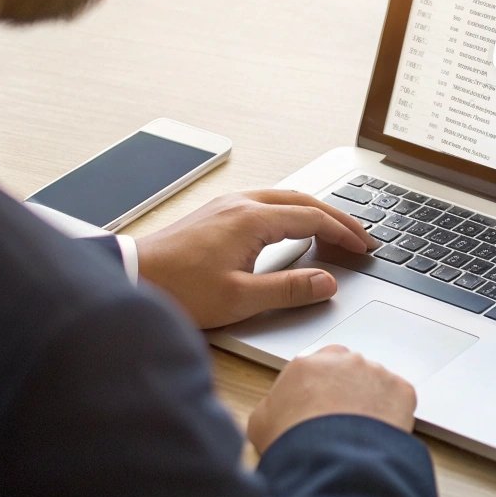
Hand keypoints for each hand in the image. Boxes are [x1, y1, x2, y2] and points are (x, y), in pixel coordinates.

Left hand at [135, 190, 375, 328]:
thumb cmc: (179, 289)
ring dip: (313, 212)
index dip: (344, 233)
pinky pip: (266, 203)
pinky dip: (291, 212)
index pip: (313, 218)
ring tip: (333, 231)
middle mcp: (241, 203)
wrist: (131, 277)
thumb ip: (290, 289)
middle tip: (359, 237)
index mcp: (252, 219)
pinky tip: (292, 229)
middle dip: (336, 217)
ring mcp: (226, 205)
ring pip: (284, 198)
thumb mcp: (241, 298)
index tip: (363, 247)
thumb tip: (327, 283)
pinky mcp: (215, 214)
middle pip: (303, 200)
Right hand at [248, 344, 417, 452]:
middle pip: (348, 371)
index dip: (320, 388)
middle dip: (347, 391)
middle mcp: (344, 361)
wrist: (330, 460)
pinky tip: (379, 435)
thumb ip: (273, 405)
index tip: (321, 404)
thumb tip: (280, 409)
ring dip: (371, 403)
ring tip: (361, 435)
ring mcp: (376, 373)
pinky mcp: (401, 390)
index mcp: (307, 364)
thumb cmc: (294, 442)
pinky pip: (399, 400)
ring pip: (376, 384)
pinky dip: (393, 415)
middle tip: (342, 421)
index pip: (317, 367)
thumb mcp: (260, 423)